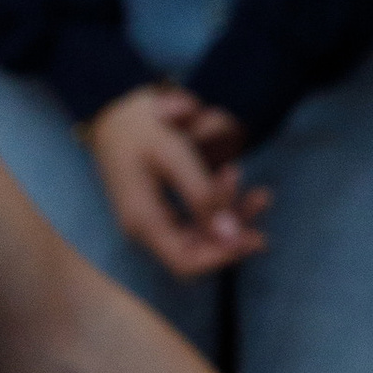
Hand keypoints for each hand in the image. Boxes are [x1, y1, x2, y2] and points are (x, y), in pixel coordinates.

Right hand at [82, 85, 267, 280]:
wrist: (111, 112)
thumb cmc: (138, 127)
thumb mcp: (173, 153)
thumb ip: (202, 195)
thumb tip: (231, 236)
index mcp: (142, 219)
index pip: (185, 261)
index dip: (222, 256)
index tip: (253, 236)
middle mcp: (144, 228)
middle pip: (196, 250)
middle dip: (232, 231)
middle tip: (261, 198)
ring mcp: (150, 220)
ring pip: (198, 235)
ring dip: (229, 216)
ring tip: (254, 188)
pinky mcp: (157, 210)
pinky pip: (191, 220)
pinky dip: (215, 205)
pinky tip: (230, 179)